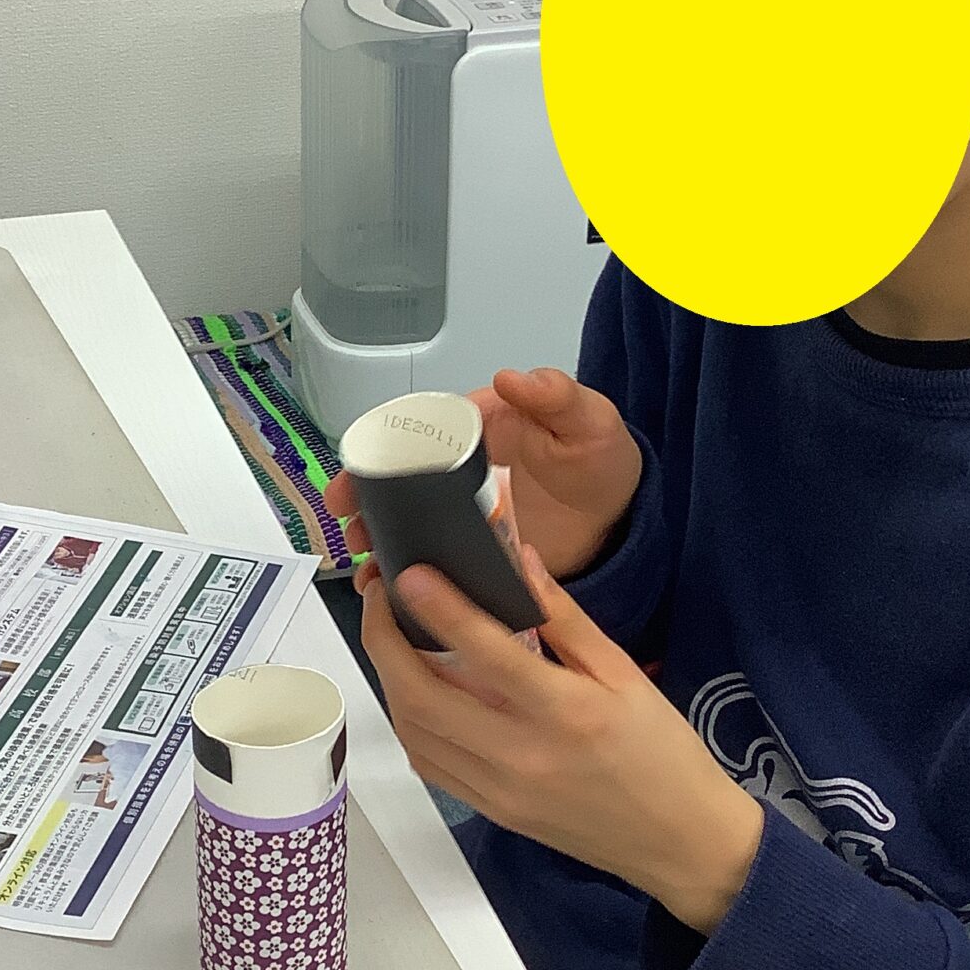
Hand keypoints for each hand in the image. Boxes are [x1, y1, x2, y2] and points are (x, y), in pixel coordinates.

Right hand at [325, 368, 641, 583]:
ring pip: (413, 520)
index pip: (423, 432)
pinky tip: (394, 591)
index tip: (360, 469)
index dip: (385, 449)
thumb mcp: (588, 420)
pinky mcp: (476, 549)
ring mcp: (468, 512)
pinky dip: (413, 575)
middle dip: (368, 498)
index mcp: (484, 427)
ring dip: (383, 537)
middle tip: (347, 519)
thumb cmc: (602, 461)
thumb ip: (556, 396)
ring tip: (367, 562)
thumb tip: (514, 378)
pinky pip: (437, 560)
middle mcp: (466, 469)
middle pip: (404, 480)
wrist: (622, 522)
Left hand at [359, 546, 763, 934]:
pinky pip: (430, 765)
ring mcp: (499, 792)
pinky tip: (415, 692)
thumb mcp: (624, 674)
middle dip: (384, 642)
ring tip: (391, 637)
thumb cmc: (662, 751)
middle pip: (423, 698)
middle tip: (380, 598)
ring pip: (415, 733)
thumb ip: (566, 619)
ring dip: (389, 681)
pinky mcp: (491, 813)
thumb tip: (519, 560)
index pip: (485, 653)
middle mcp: (522, 756)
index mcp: (566, 713)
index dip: (440, 609)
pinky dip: (410, 723)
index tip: (410, 574)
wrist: (681, 842)